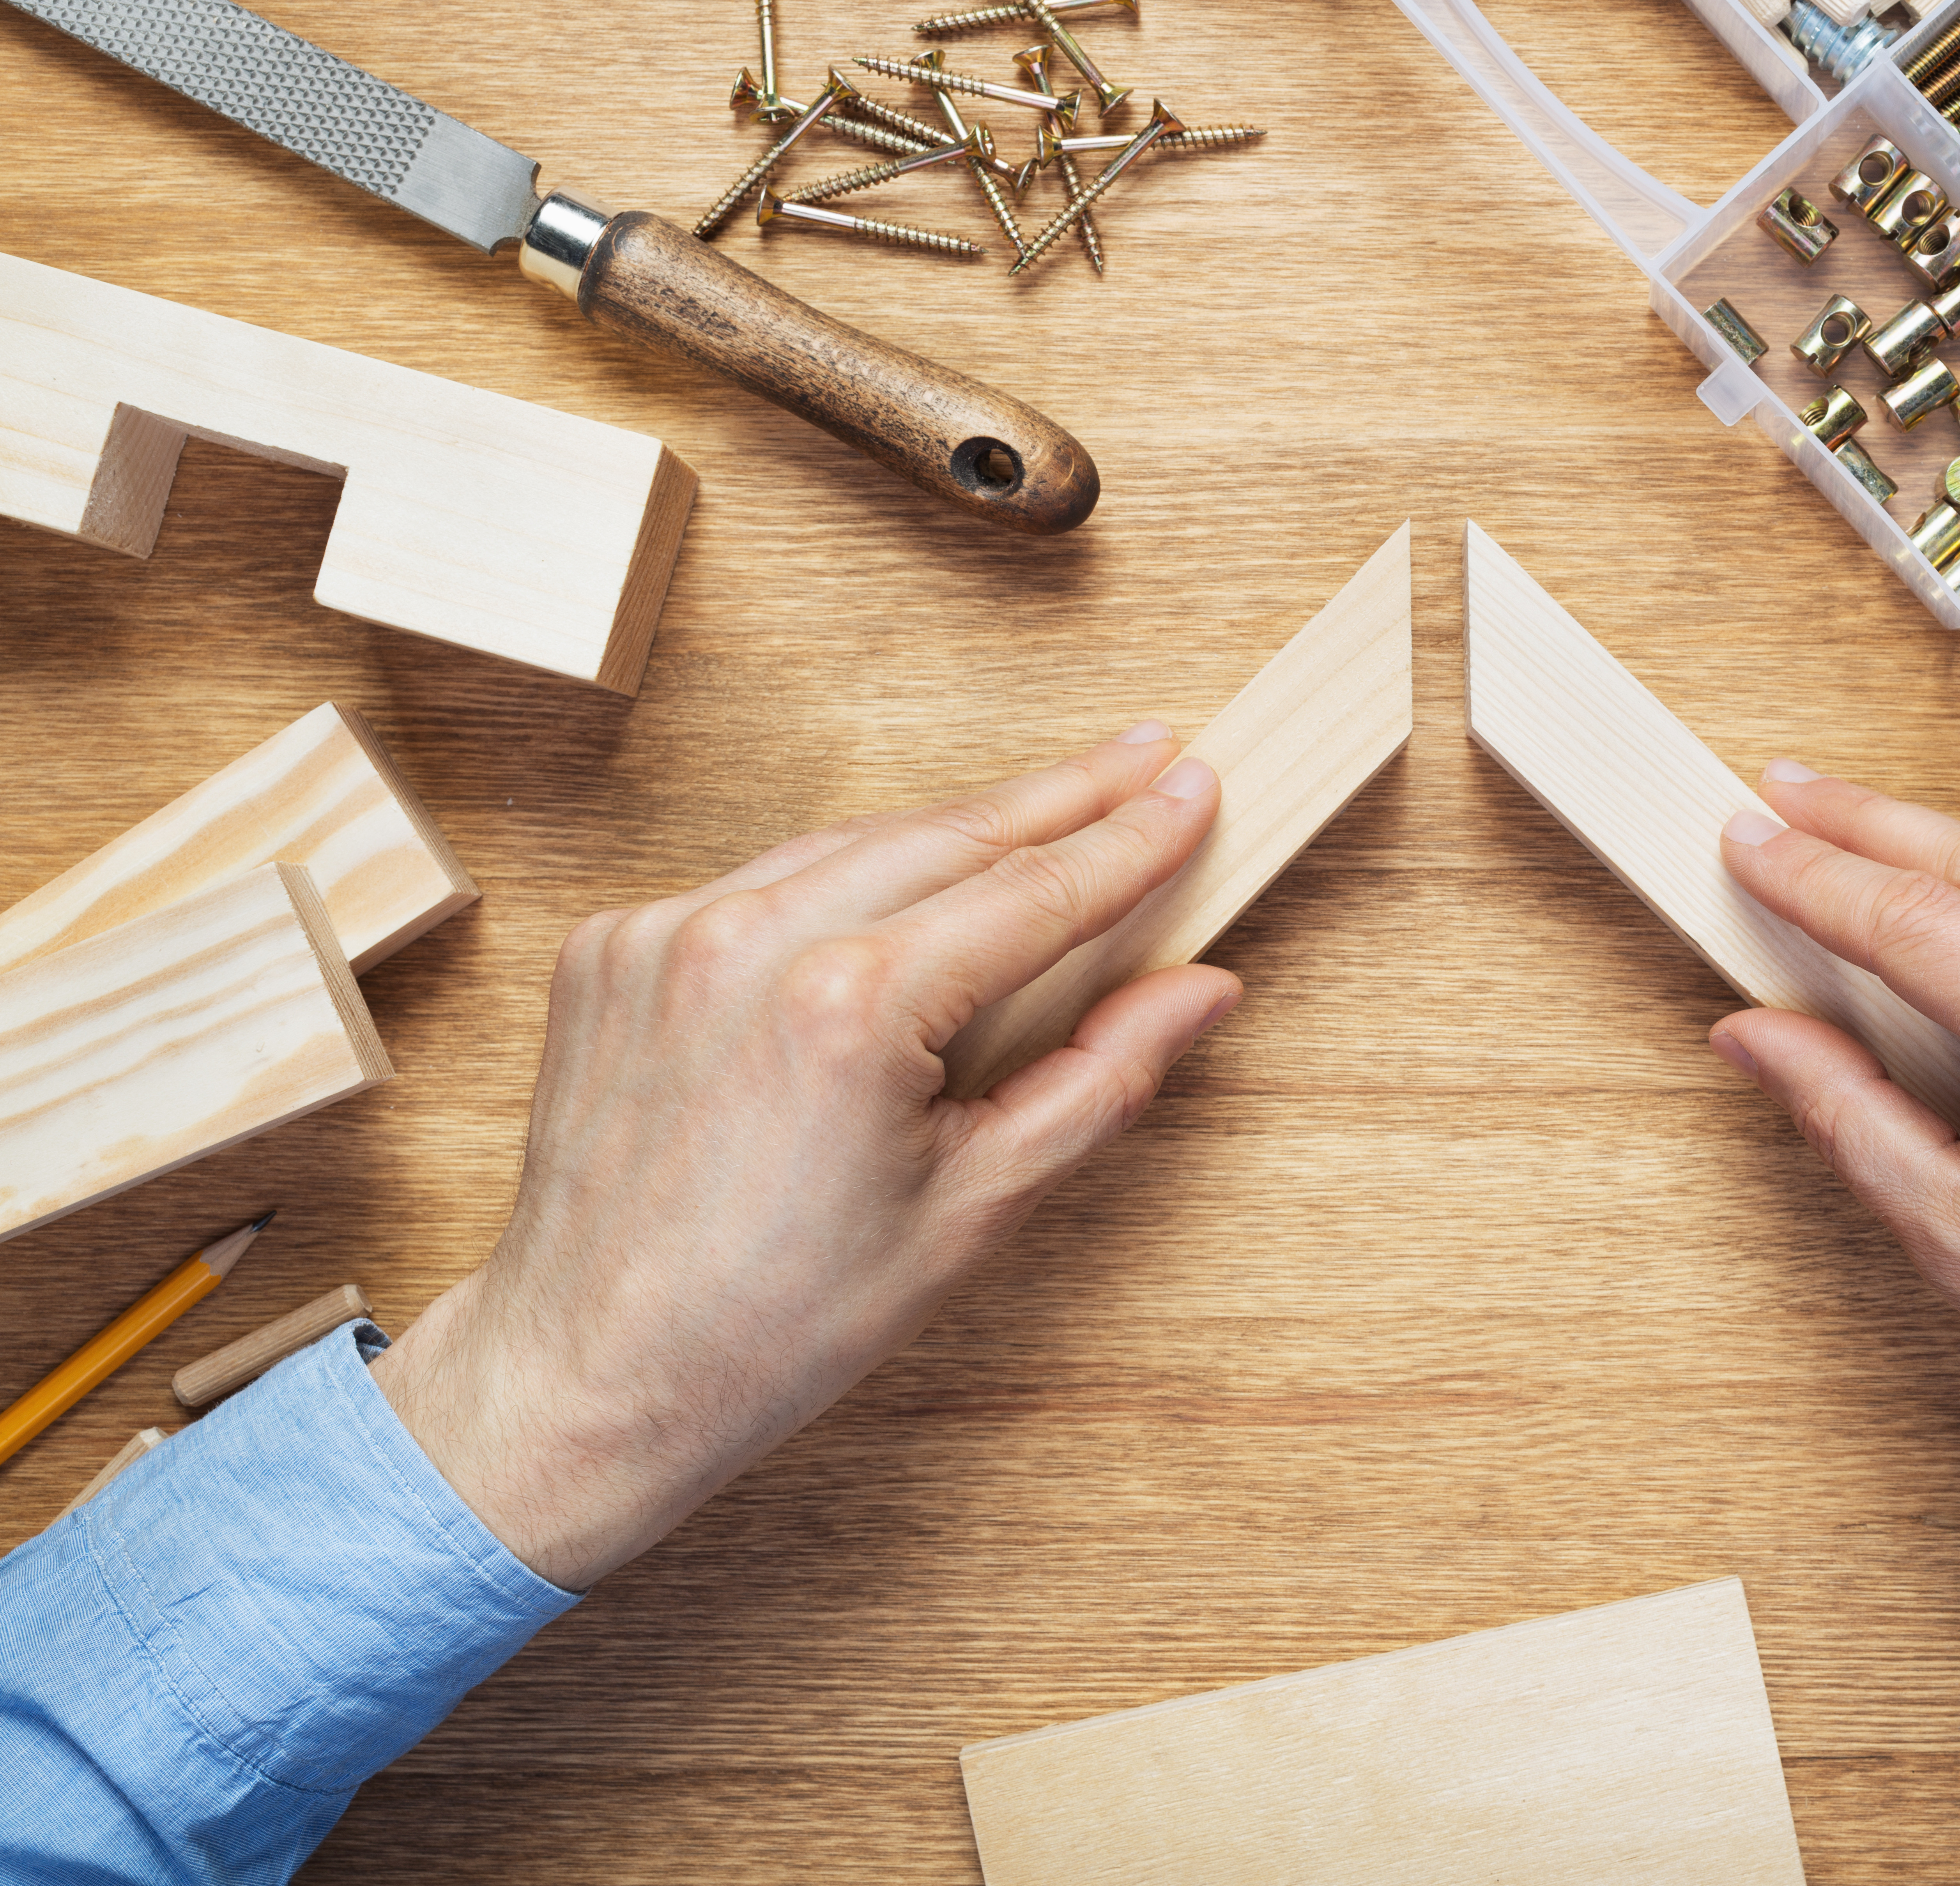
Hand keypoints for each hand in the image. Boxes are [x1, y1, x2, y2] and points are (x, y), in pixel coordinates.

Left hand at [370, 724, 1237, 1590]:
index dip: (1129, 838)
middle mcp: (750, 941)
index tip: (1193, 786)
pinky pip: (760, 884)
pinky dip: (840, 882)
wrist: (591, 1372)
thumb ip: (1099, 1082)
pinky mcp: (613, 945)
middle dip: (1061, 796)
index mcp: (852, 1007)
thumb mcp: (975, 1211)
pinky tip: (898, 899)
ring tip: (1049, 811)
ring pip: (853, 843)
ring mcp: (667, 933)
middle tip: (1145, 756)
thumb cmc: (780, 1319)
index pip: (1034, 893)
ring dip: (956, 831)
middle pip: (950, 835)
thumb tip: (1199, 988)